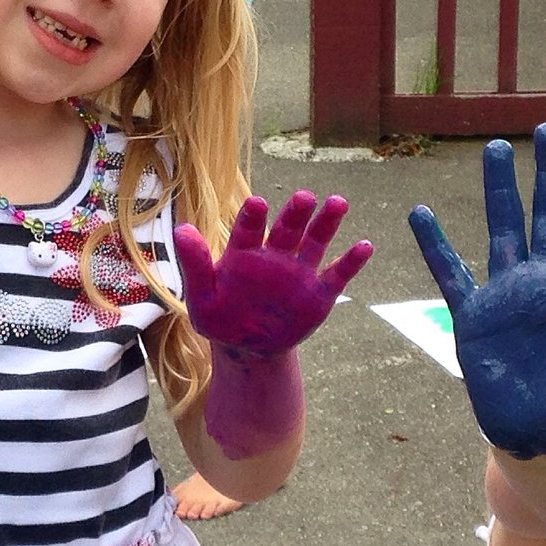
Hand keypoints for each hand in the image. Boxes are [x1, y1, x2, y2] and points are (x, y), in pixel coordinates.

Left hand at [175, 190, 372, 359]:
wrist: (248, 348)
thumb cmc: (221, 318)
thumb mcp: (202, 297)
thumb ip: (194, 265)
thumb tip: (181, 229)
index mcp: (244, 252)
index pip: (249, 229)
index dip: (253, 217)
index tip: (257, 204)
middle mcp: (274, 255)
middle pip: (288, 229)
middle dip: (296, 213)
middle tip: (305, 197)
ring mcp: (298, 272)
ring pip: (316, 242)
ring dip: (327, 223)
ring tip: (337, 203)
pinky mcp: (318, 293)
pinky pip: (337, 274)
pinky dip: (351, 261)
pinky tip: (364, 246)